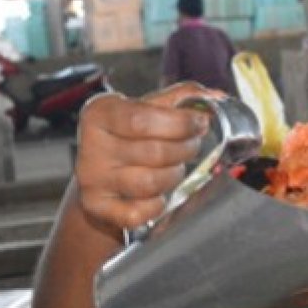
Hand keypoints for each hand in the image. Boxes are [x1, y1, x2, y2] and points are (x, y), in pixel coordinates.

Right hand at [74, 82, 224, 233]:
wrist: (98, 174)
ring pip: (150, 182)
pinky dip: (156, 205)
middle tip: (191, 146)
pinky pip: (138, 211)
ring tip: (174, 168)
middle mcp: (92, 145)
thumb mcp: (146, 109)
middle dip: (185, 149)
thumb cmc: (128, 137)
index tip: (200, 123)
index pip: (143, 119)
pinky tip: (157, 194)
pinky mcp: (96, 206)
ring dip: (173, 176)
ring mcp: (92, 178)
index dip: (180, 123)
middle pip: (154, 152)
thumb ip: (181, 99)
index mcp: (101, 113)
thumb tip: (216, 96)